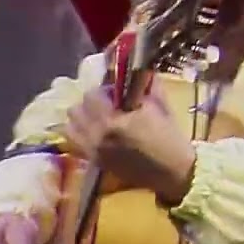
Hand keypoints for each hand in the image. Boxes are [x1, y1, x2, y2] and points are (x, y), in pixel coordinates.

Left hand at [63, 86, 196, 205]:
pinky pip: (75, 143)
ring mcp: (94, 150)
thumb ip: (147, 87)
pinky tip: (98, 134)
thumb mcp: (162, 107)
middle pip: (76, 110)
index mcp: (115, 120)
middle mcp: (98, 135)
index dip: (105, 91)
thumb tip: (139, 71)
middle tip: (107, 107)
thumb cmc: (170, 138)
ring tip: (99, 120)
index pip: (92, 95)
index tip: (119, 94)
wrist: (173, 172)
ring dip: (82, 120)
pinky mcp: (95, 161)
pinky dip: (82, 135)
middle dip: (90, 104)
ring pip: (70, 127)